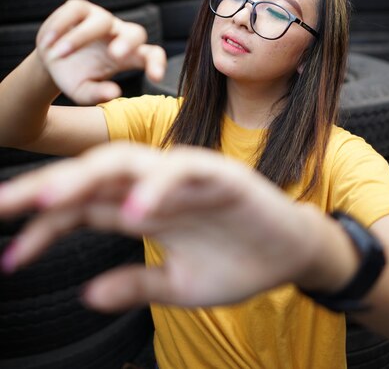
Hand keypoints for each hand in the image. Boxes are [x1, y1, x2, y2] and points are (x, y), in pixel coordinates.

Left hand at [0, 142, 320, 311]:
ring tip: (48, 199)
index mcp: (141, 209)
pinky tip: (134, 211)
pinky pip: (183, 172)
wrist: (291, 254)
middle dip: (47, 186)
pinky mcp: (220, 175)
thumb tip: (88, 295)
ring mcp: (185, 177)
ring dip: (87, 175)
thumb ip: (135, 285)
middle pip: (92, 174)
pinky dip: (158, 188)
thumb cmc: (237, 263)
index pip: (82, 207)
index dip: (44, 226)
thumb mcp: (178, 285)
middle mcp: (156, 186)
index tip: (11, 257)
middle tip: (4, 205)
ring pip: (128, 161)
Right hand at [36, 0, 165, 103]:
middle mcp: (120, 34)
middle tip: (116, 55)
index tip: (156, 77)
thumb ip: (98, 94)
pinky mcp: (80, 8)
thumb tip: (114, 93)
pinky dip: (61, 26)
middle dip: (128, 42)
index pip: (151, 55)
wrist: (52, 60)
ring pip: (101, 20)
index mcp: (129, 56)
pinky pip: (75, 10)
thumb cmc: (75, 76)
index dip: (157, 63)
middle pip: (136, 32)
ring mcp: (101, 18)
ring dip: (80, 36)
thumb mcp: (83, 91)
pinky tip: (48, 42)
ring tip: (59, 53)